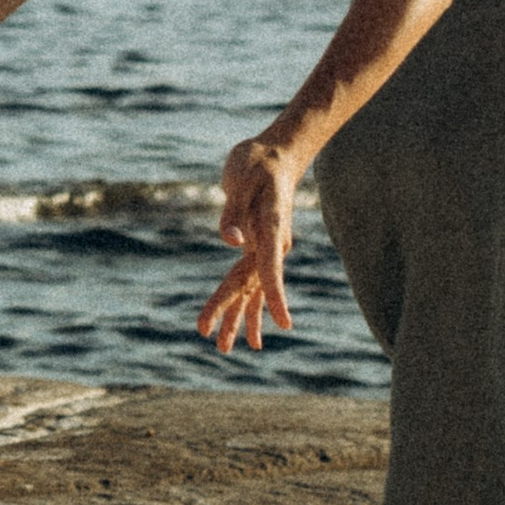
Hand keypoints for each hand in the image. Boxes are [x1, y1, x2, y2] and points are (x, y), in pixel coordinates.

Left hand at [198, 132, 299, 352]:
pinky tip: (246, 328)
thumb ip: (233, 213)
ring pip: (251, 290)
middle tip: (219, 347)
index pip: (270, 269)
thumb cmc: (255, 165)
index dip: (276, 296)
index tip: (285, 324)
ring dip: (239, 318)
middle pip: (252, 287)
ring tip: (225, 349)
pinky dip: (244, 302)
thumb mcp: (240, 182)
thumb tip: (231, 241)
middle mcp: (272, 246)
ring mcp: (267, 249)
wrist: (273, 155)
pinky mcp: (258, 247)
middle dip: (235, 317)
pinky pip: (250, 281)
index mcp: (270, 230)